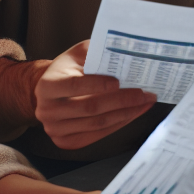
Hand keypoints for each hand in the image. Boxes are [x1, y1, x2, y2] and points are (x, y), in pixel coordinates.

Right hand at [35, 41, 156, 149]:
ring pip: (98, 123)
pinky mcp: (67, 141)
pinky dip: (120, 123)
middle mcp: (47, 110)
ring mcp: (56, 129)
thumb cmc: (69, 70)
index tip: (118, 82)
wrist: (52, 92)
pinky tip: (134, 113)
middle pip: (90, 107)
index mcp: (48, 85)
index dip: (97, 84)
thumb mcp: (78, 54)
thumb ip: (97, 52)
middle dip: (122, 100)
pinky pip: (99, 134)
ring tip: (146, 102)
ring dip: (126, 113)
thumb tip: (125, 52)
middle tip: (144, 93)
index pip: (75, 85)